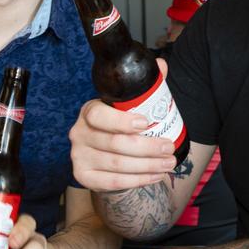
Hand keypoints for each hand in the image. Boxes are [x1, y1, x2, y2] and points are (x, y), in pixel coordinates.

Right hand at [69, 58, 178, 190]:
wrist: (105, 155)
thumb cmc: (120, 125)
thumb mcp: (130, 105)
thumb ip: (145, 86)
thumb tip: (162, 66)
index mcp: (89, 111)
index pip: (99, 116)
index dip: (121, 121)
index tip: (147, 123)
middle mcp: (79, 133)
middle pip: (114, 143)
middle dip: (147, 148)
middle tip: (169, 148)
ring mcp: (79, 157)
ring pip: (117, 164)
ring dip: (147, 166)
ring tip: (168, 163)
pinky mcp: (84, 176)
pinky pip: (113, 182)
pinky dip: (137, 180)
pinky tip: (155, 176)